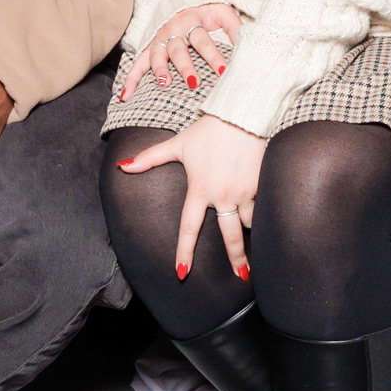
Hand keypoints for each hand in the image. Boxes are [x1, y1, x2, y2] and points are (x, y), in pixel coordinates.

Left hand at [114, 114, 264, 278]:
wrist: (243, 113)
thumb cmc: (209, 130)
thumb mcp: (178, 145)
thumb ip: (149, 158)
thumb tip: (122, 166)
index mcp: (200, 189)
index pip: (189, 227)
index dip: (185, 252)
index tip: (182, 272)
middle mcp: (223, 195)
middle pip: (230, 237)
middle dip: (237, 259)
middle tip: (241, 277)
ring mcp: (245, 191)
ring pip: (249, 222)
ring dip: (249, 231)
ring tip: (253, 240)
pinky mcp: (262, 184)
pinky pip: (263, 207)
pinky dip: (261, 214)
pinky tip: (268, 220)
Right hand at [119, 3, 242, 98]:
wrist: (185, 3)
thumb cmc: (208, 14)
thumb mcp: (223, 14)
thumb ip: (235, 26)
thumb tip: (246, 42)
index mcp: (193, 20)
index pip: (203, 40)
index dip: (214, 56)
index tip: (224, 72)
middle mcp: (174, 30)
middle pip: (179, 49)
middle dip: (186, 67)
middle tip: (195, 83)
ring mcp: (160, 40)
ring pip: (158, 55)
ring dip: (159, 70)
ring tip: (165, 83)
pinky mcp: (150, 49)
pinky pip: (137, 64)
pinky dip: (131, 79)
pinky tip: (126, 96)